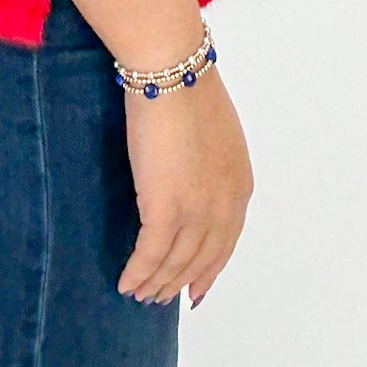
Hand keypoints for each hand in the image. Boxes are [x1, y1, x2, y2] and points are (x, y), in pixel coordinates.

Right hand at [116, 61, 252, 308]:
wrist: (172, 69)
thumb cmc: (188, 87)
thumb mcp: (216, 134)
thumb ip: (211, 165)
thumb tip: (194, 179)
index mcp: (240, 186)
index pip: (226, 241)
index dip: (209, 269)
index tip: (197, 288)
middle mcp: (224, 205)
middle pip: (201, 258)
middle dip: (180, 281)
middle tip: (162, 297)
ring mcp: (196, 210)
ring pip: (175, 262)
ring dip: (157, 283)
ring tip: (141, 294)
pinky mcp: (165, 208)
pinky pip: (149, 254)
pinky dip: (137, 272)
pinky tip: (126, 282)